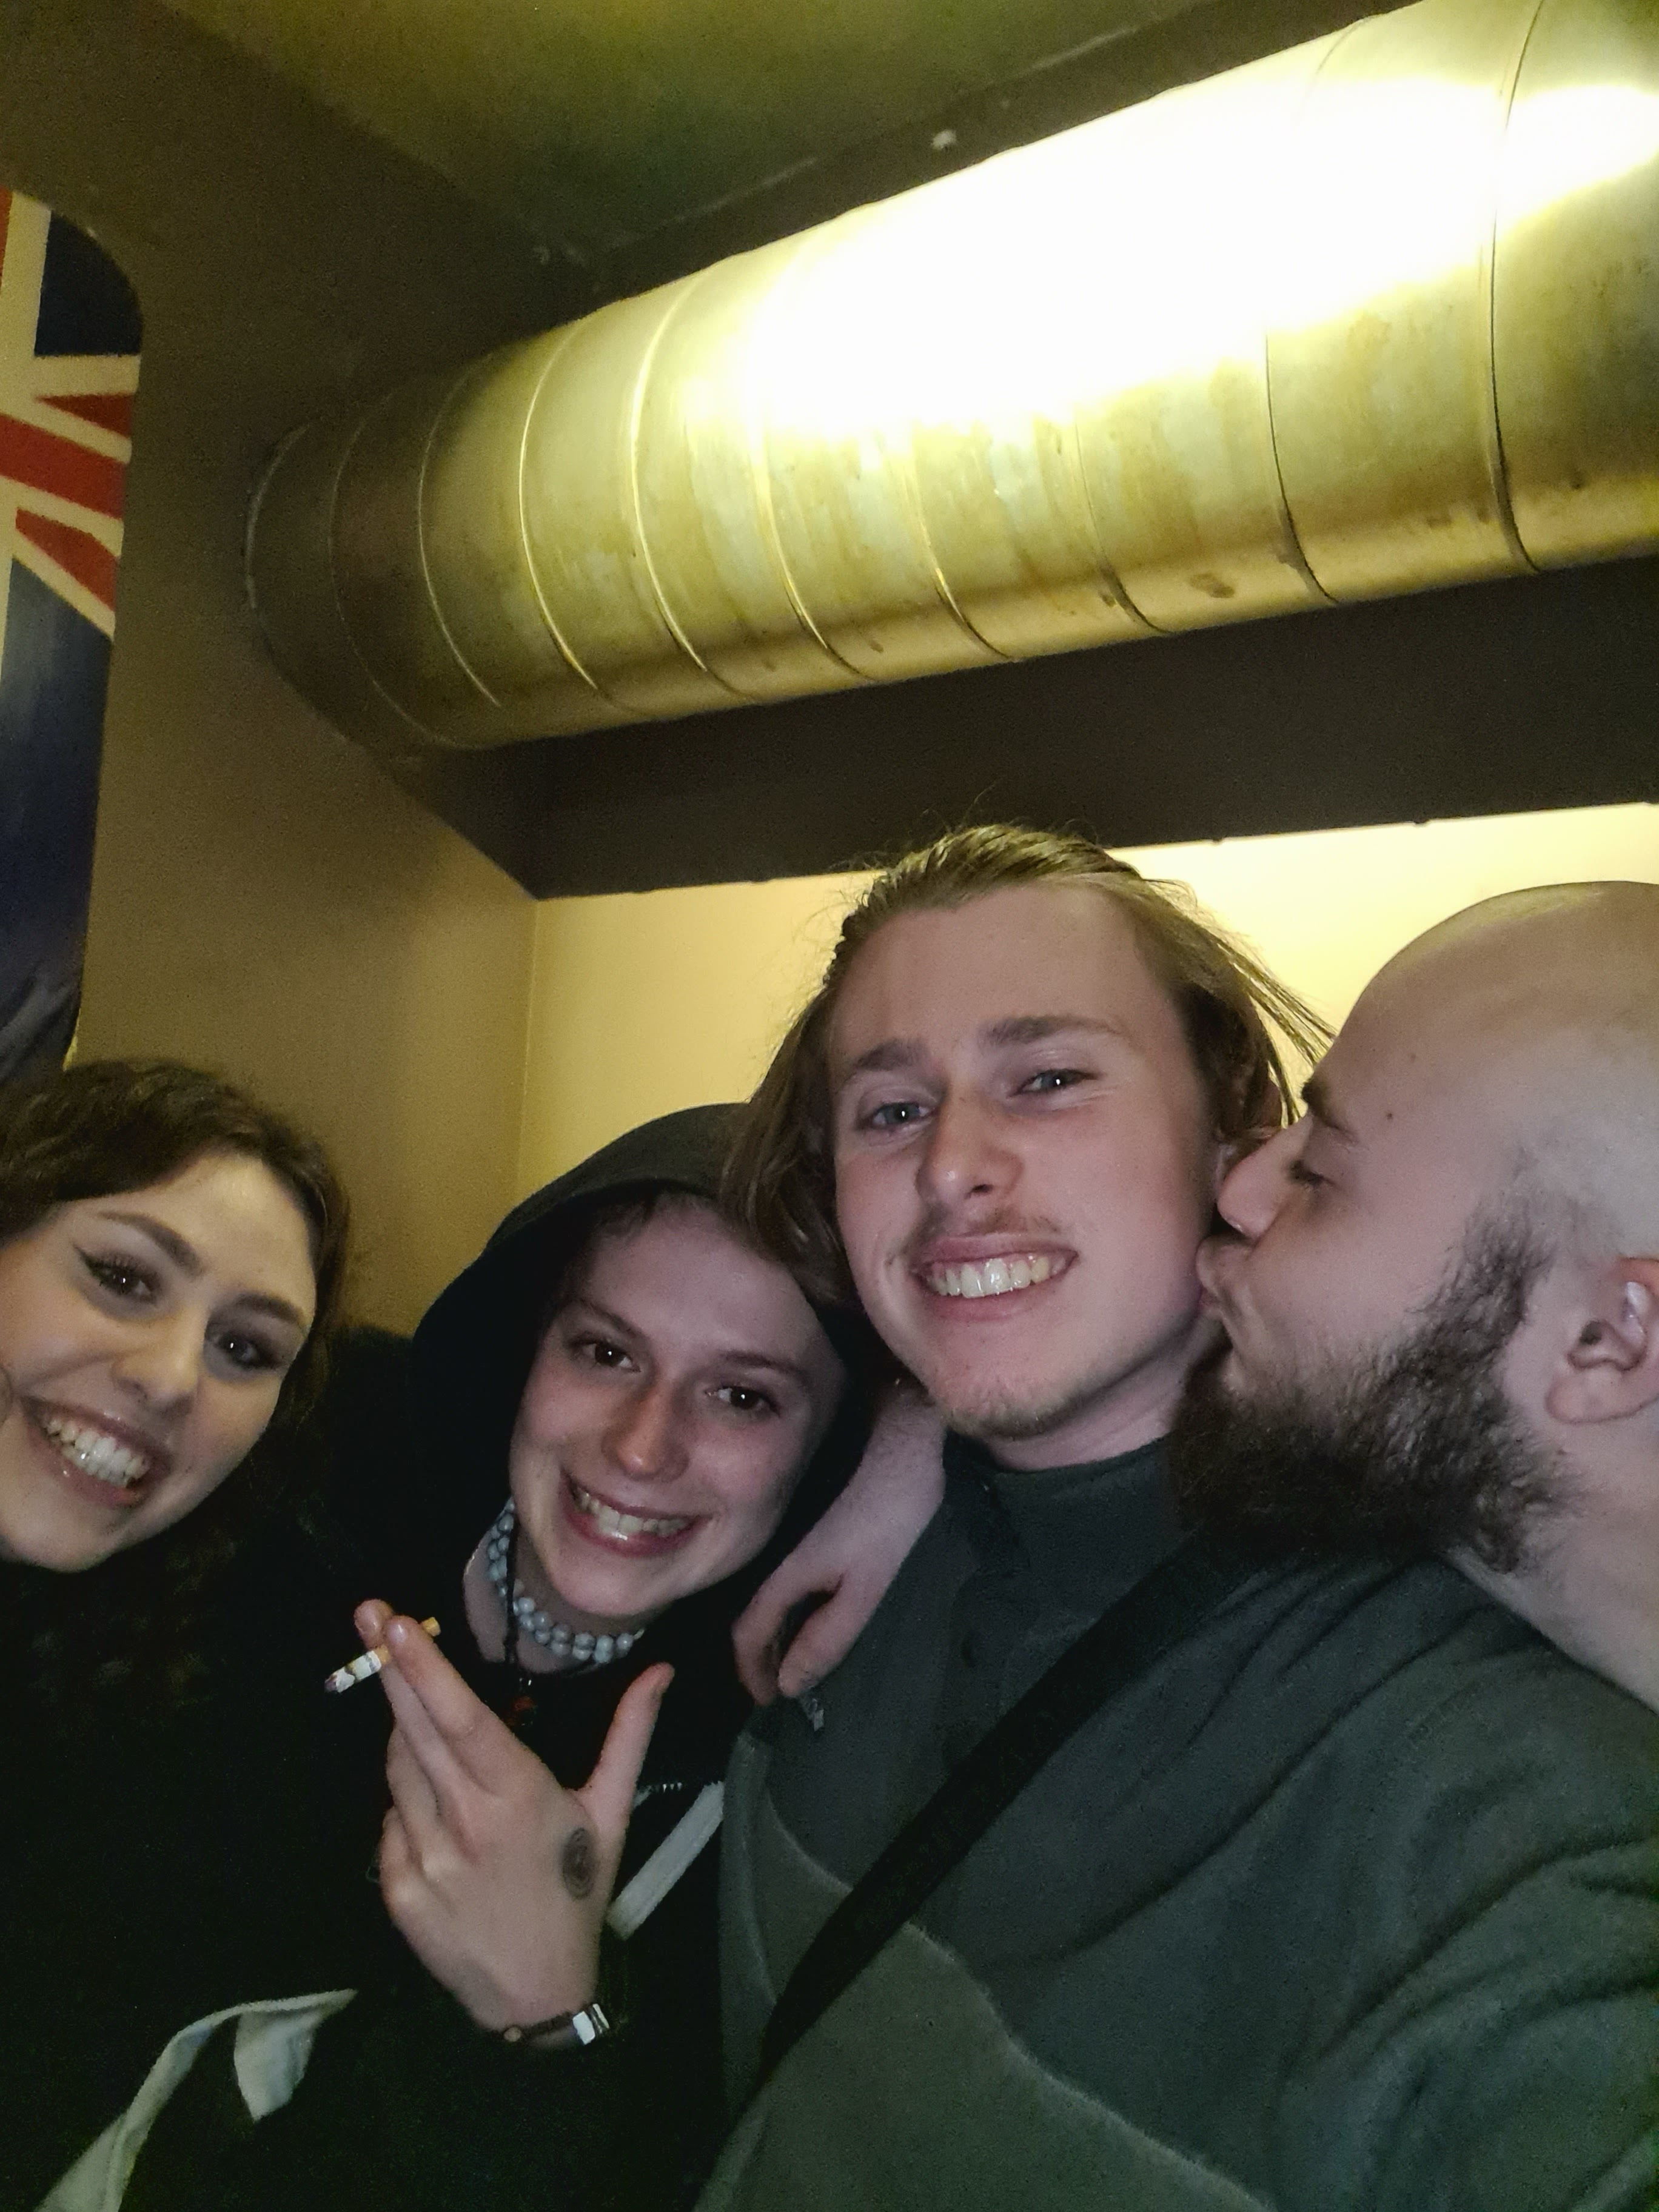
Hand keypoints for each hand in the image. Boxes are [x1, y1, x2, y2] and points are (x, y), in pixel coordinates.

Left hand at [357, 1600, 671, 2031]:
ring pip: (398, 1770)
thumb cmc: (576, 1890)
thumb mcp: (611, 1812)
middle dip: (391, 1668)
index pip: (461, 1718)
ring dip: (405, 1736)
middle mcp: (464, 1823)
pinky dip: (407, 1802)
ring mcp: (424, 1858)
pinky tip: (436, 1811)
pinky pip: (391, 1821)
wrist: (536, 1994)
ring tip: (428, 1727)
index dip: (425, 1669)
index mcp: (518, 1797)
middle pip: (415, 1729)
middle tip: (371, 1614)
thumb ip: (630, 1734)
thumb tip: (661, 1669)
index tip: (394, 1624)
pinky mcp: (397, 1889)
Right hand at [732, 1388, 945, 1703]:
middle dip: (762, 1658)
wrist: (903, 1442)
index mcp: (788, 1575)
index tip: (766, 1702)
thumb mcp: (864, 1586)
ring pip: (774, 1598)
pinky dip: (795, 1611)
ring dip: (778, 1635)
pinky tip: (818, 1616)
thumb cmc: (888, 1514)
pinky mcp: (820, 1532)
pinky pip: (793, 1583)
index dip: (752, 1671)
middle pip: (755, 1617)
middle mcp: (783, 1559)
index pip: (749, 1633)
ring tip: (796, 1662)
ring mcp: (800, 1543)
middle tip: (780, 1689)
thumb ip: (827, 1636)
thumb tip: (789, 1684)